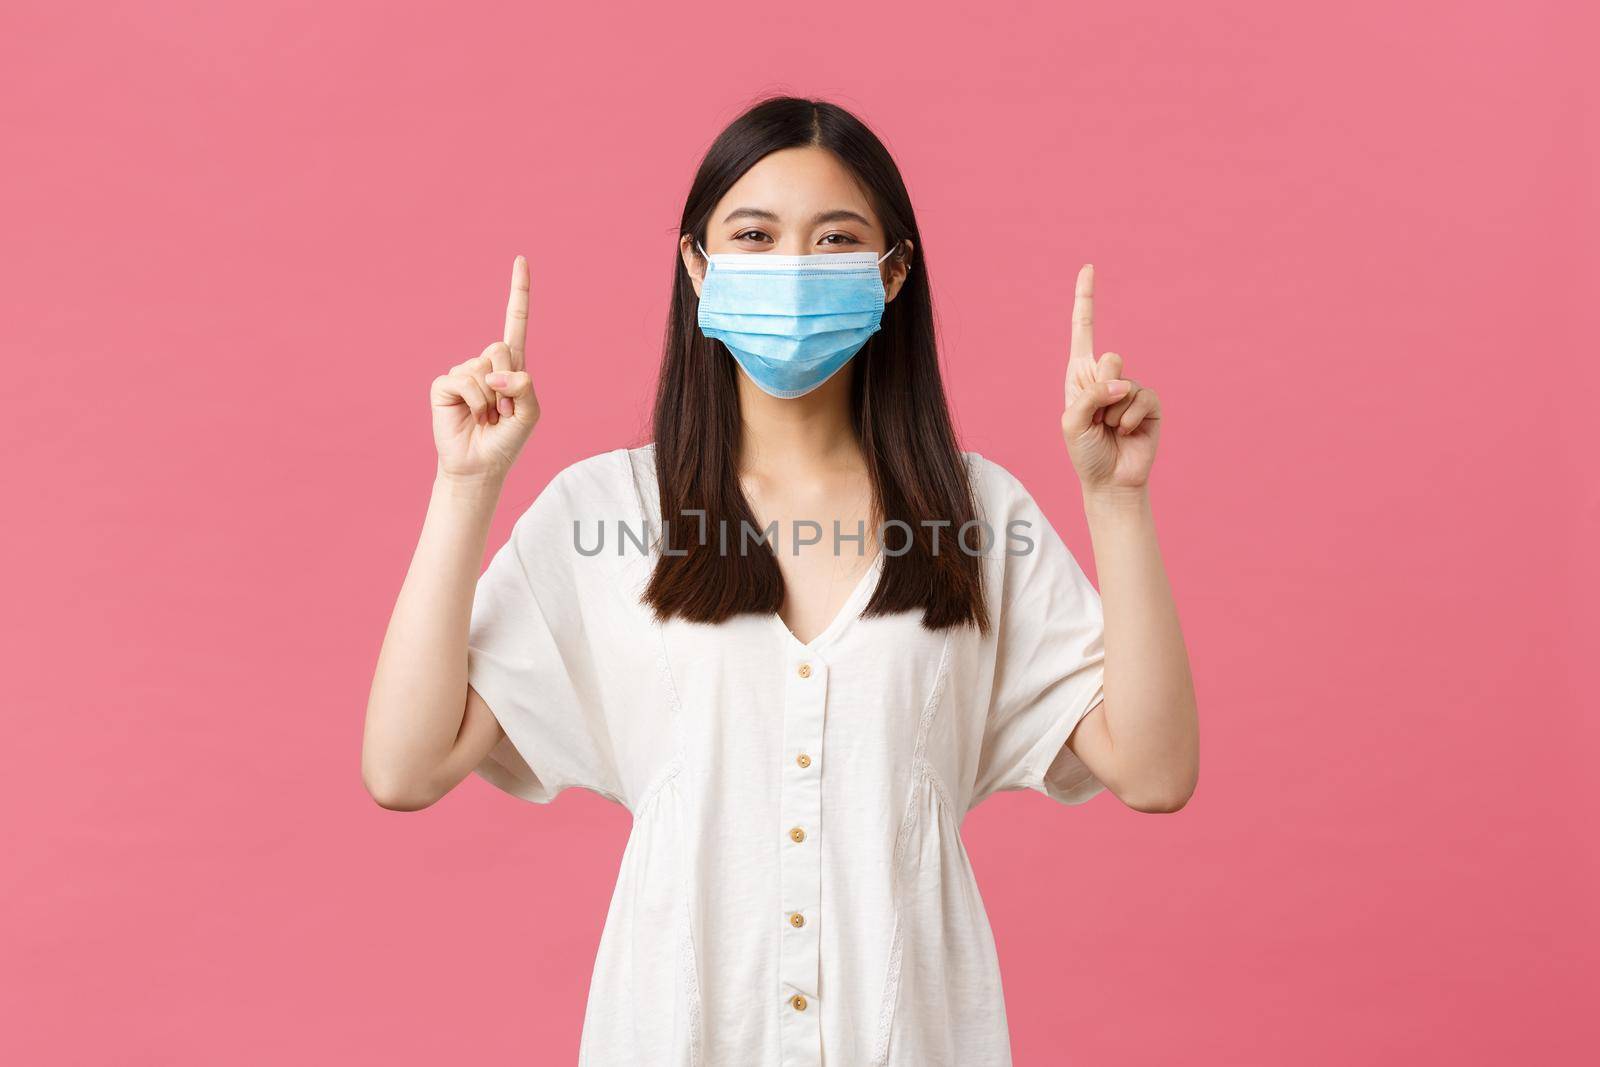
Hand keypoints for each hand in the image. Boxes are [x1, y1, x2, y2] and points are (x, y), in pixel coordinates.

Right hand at [430, 256, 540, 479]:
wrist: (480, 466)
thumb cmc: (506, 440)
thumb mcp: (530, 414)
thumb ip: (524, 388)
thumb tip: (496, 373)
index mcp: (510, 365)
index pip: (515, 322)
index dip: (518, 292)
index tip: (521, 259)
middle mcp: (485, 363)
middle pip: (500, 347)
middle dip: (508, 383)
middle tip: (503, 411)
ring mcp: (463, 372)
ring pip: (484, 367)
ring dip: (492, 400)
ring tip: (488, 418)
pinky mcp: (444, 384)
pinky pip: (465, 381)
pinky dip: (476, 403)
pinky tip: (472, 417)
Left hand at [1061, 264, 1160, 493]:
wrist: (1109, 481)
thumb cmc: (1085, 453)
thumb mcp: (1072, 422)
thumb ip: (1090, 396)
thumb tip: (1123, 384)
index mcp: (1081, 375)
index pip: (1083, 330)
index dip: (1086, 299)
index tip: (1088, 267)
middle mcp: (1106, 377)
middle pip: (1110, 358)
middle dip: (1101, 389)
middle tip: (1097, 418)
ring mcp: (1130, 390)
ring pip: (1125, 383)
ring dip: (1113, 413)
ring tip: (1109, 431)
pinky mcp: (1150, 405)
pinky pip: (1143, 398)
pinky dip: (1130, 418)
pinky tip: (1125, 433)